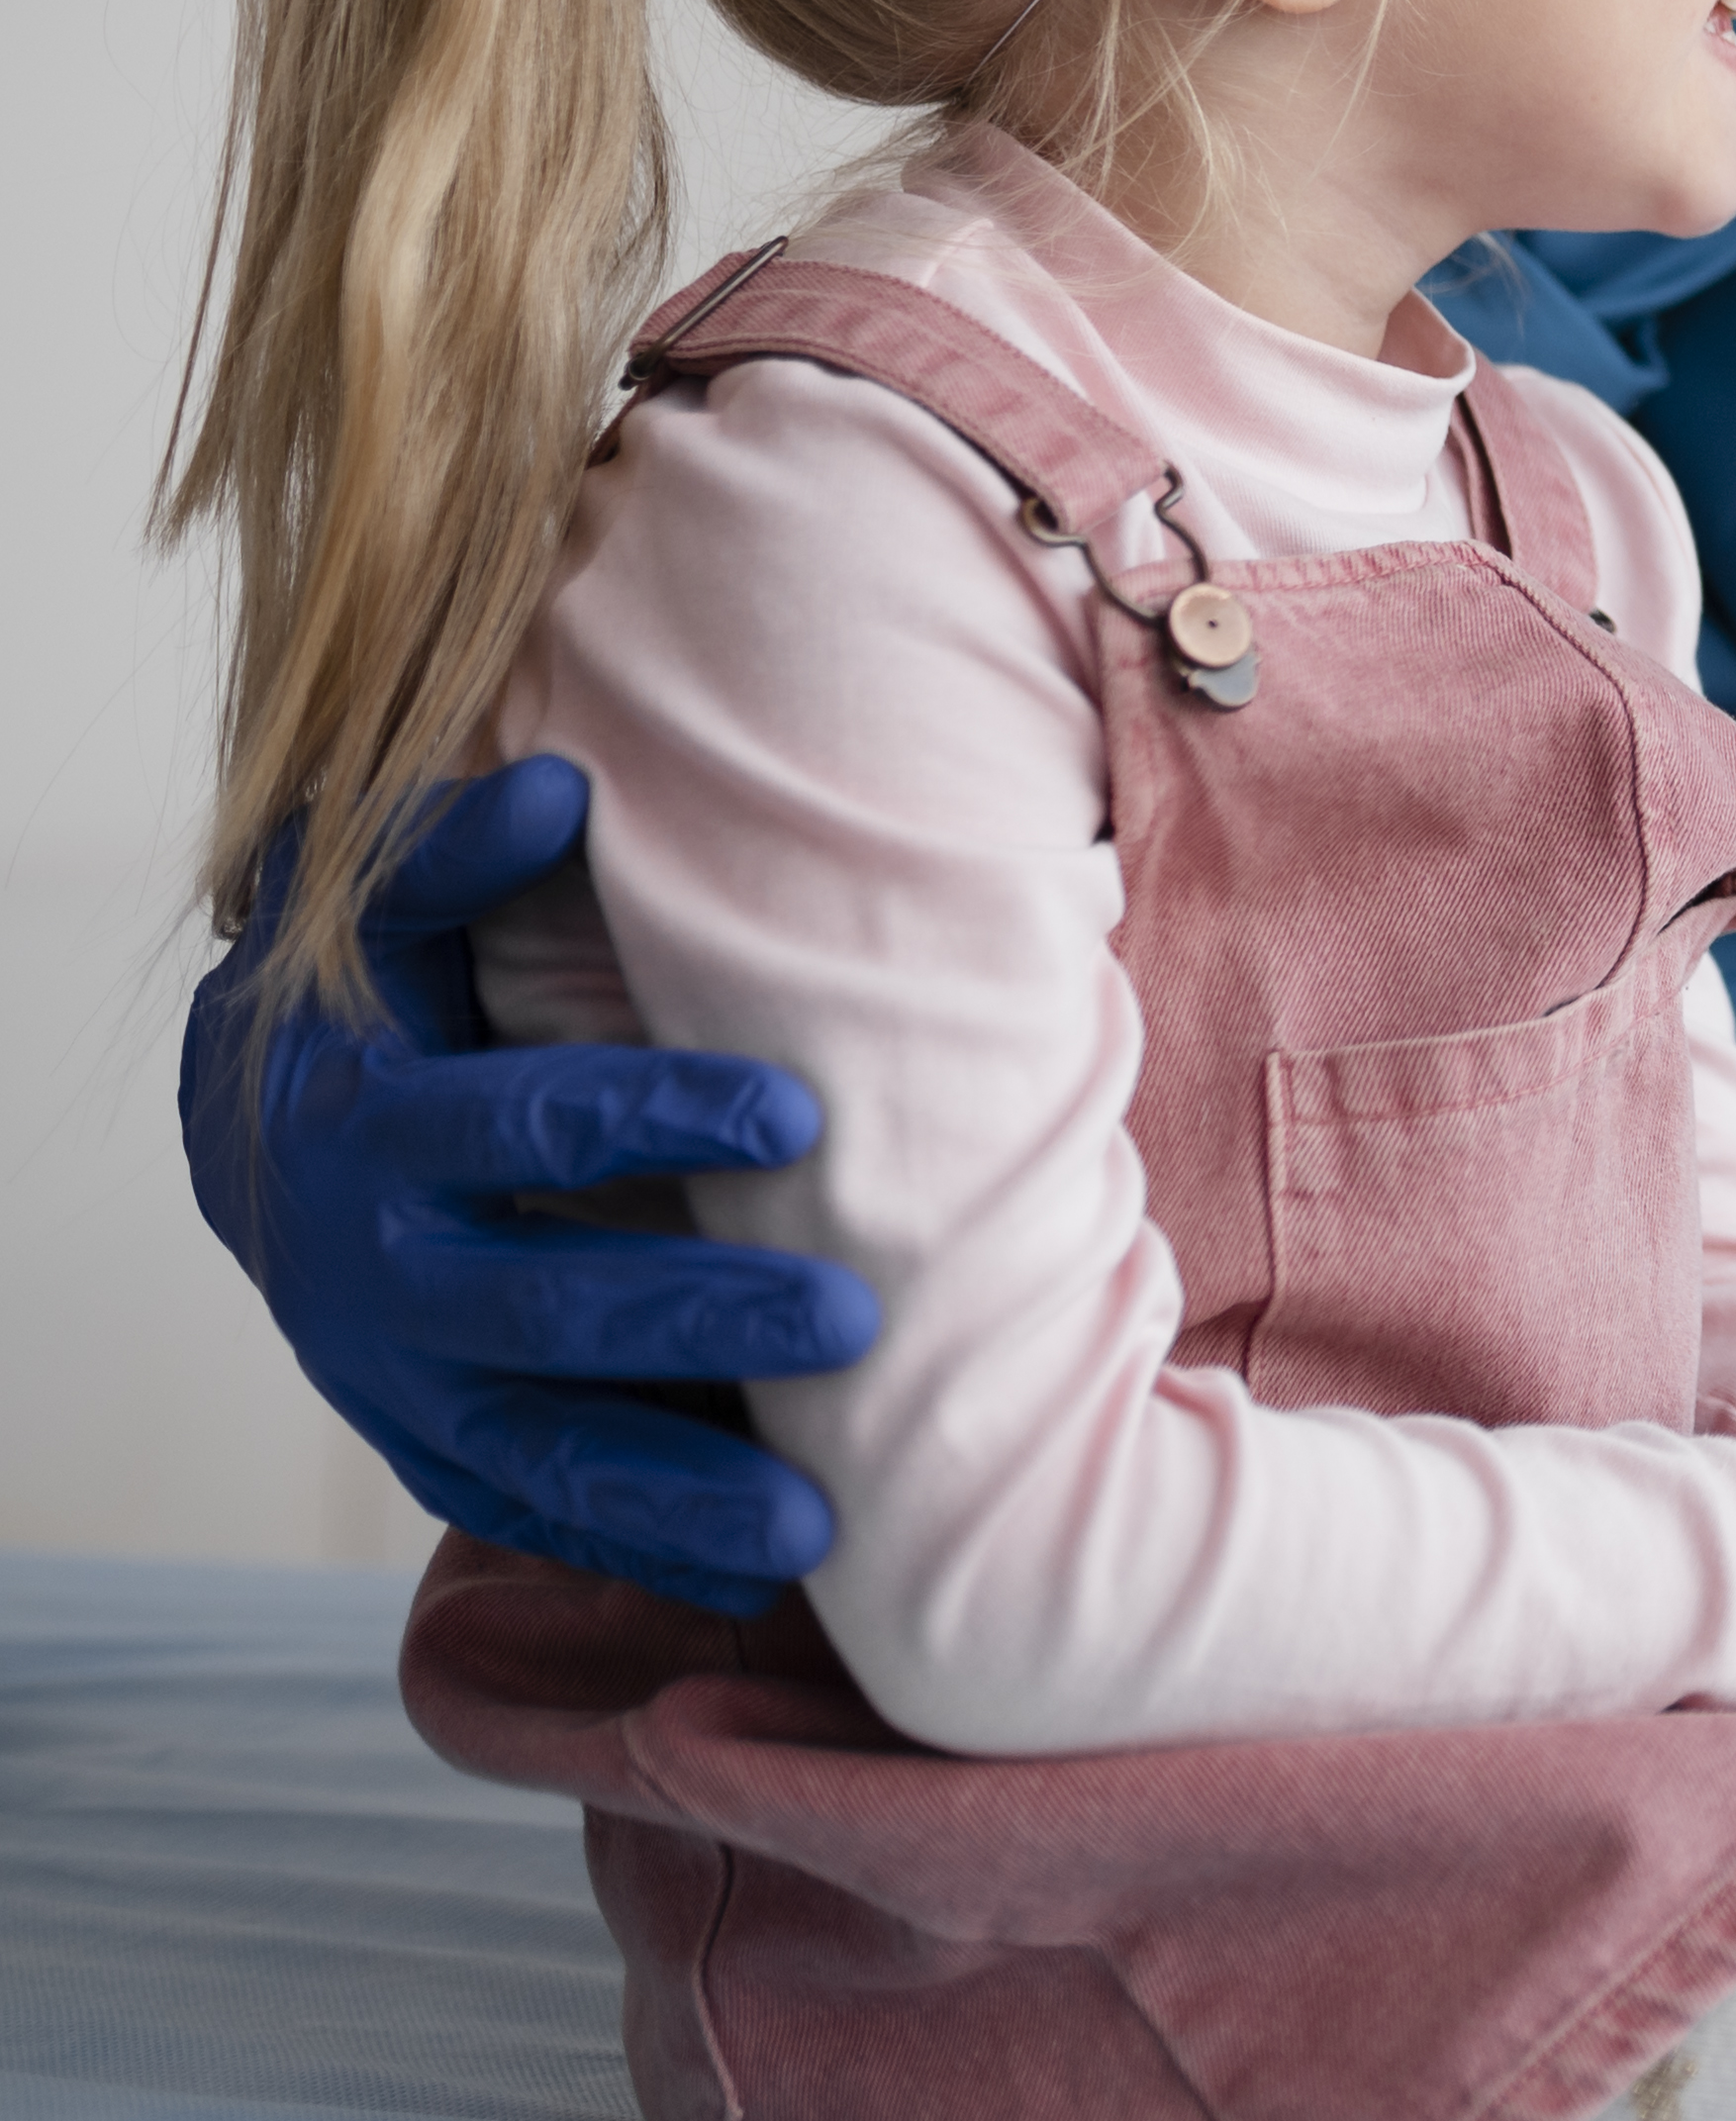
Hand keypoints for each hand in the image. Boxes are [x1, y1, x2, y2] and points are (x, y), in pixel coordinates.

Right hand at [181, 755, 881, 1613]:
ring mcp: (399, 1379)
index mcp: (373, 1123)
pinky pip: (540, 1514)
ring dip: (683, 1489)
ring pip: (541, 1450)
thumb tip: (562, 783)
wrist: (253, 1142)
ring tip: (824, 1518)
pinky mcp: (430, 1446)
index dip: (658, 1115)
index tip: (801, 1116)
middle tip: (857, 1318)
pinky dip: (647, 1553)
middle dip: (703, 1312)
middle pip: (549, 1304)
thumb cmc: (367, 999)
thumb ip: (455, 853)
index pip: (529, 1120)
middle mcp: (379, 1270)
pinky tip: (770, 1578)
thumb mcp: (375, 911)